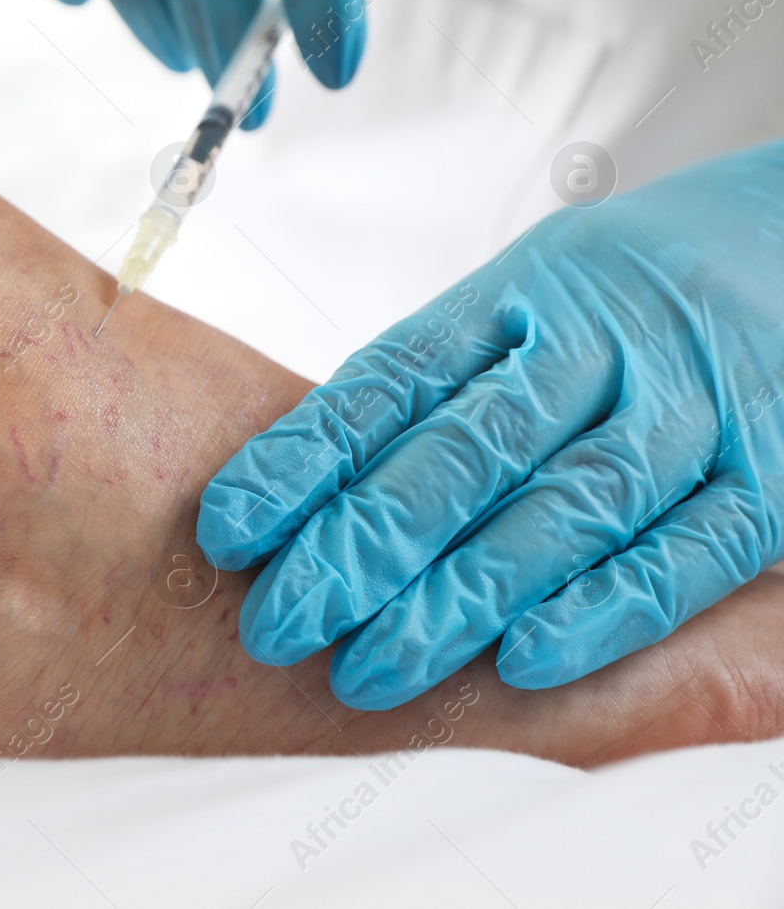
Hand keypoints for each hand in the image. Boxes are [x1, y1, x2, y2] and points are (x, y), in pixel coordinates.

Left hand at [198, 141, 783, 708]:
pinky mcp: (776, 473)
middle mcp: (603, 341)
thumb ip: (447, 379)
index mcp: (523, 294)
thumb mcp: (536, 296)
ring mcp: (693, 404)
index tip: (227, 531)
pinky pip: (686, 551)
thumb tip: (310, 475)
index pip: (392, 380)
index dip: (303, 458)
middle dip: (362, 545)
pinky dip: (603, 608)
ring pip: (565, 508)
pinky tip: (521, 661)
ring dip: (460, 596)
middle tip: (280, 623)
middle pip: (467, 449)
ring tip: (371, 669)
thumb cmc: (645, 286)